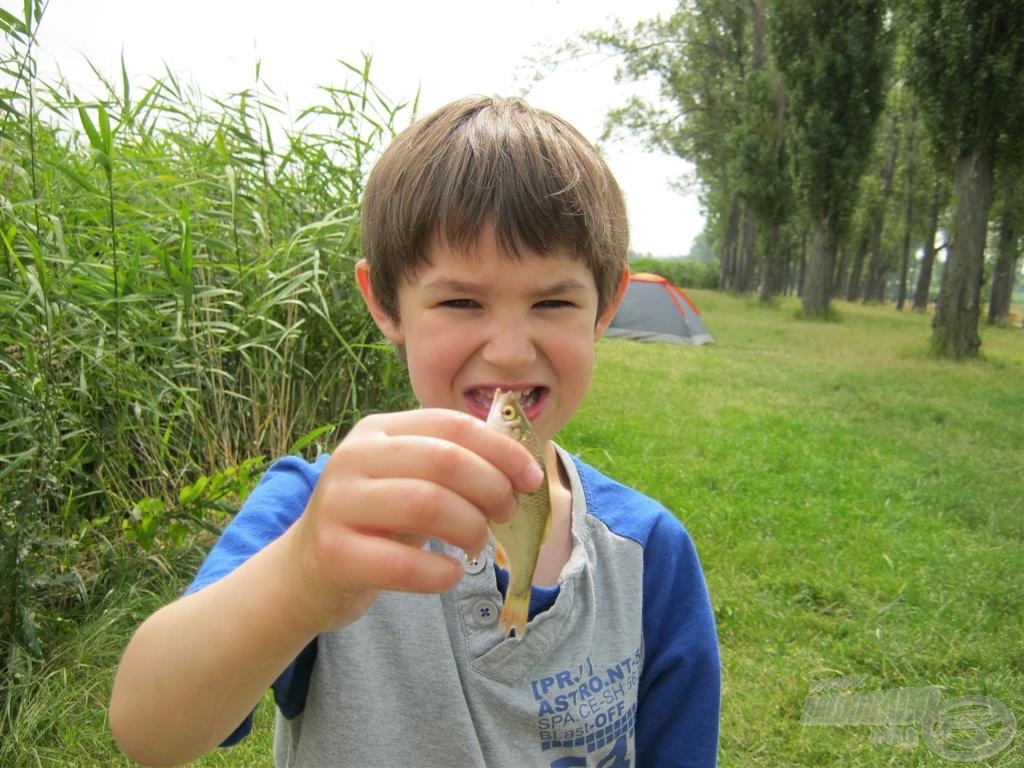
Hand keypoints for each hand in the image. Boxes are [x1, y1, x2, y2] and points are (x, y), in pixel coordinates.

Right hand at [279, 408, 543, 632]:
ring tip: (477, 543)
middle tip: (505, 514)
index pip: (452, 425)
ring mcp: (339, 504)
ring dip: (470, 528)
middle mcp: (354, 457)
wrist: (308, 571)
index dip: (502, 450)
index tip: (531, 479)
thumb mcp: (407, 478)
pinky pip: (404, 564)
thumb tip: (523, 468)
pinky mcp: (334, 553)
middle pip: (444, 461)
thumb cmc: (377, 521)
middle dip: (491, 488)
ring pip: (427, 504)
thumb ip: (453, 464)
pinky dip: (442, 573)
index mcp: (378, 429)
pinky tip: (451, 574)